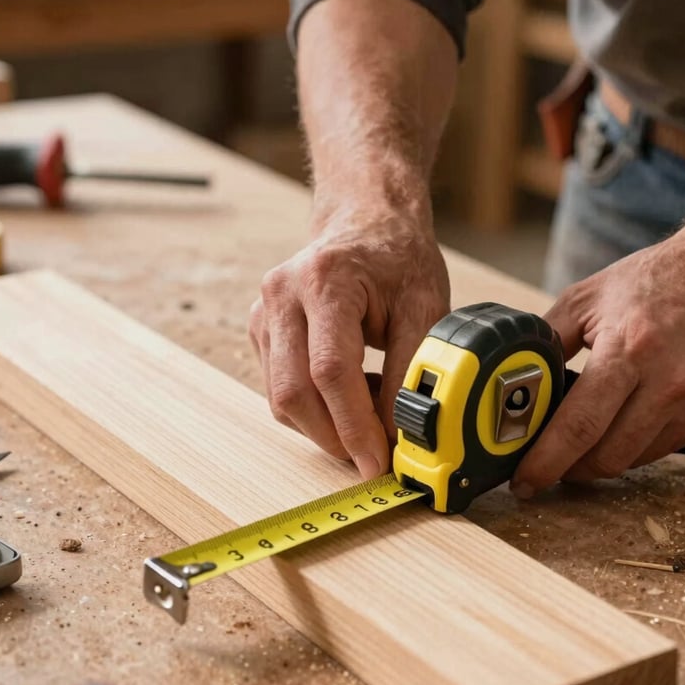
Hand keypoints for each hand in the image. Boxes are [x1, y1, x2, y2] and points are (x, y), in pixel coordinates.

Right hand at [249, 209, 449, 478]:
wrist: (365, 222)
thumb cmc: (397, 260)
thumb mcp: (425, 308)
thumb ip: (411, 371)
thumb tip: (400, 435)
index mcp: (325, 281)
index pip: (330, 370)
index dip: (354, 425)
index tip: (379, 462)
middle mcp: (282, 295)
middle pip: (294, 392)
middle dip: (335, 438)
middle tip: (375, 457)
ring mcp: (264, 312)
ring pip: (281, 398)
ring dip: (324, 426)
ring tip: (368, 409)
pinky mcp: (259, 329)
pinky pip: (279, 388)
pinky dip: (313, 408)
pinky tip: (345, 391)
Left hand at [512, 210, 684, 496]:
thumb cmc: (650, 283)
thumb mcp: (585, 300)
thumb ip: (546, 339)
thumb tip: (515, 377)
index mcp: (628, 350)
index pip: (579, 426)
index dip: (546, 462)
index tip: (524, 482)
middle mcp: (668, 382)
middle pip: (606, 456)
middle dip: (568, 469)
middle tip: (545, 464)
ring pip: (634, 460)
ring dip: (600, 461)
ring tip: (579, 444)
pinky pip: (662, 450)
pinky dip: (633, 447)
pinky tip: (617, 428)